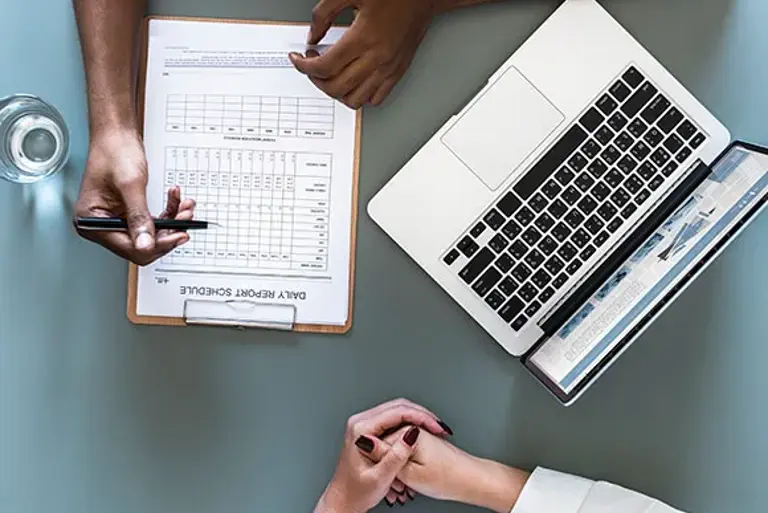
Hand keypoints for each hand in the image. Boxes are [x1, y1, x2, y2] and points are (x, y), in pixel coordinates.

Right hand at [75, 130, 195, 265]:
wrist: (117, 135)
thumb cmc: (115, 152)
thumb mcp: (130, 185)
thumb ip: (138, 217)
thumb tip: (146, 245)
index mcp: (91, 222)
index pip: (128, 248)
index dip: (156, 244)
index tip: (178, 235)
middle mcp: (102, 225)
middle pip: (142, 245)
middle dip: (167, 232)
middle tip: (185, 219)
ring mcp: (115, 220)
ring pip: (151, 234)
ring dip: (172, 221)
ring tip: (184, 206)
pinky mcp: (128, 213)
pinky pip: (152, 222)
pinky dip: (167, 213)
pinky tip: (176, 201)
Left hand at [290, 0, 434, 108]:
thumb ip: (324, 14)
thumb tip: (312, 35)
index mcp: (363, 38)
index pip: (324, 66)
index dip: (304, 66)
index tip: (298, 59)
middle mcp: (377, 58)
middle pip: (336, 87)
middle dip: (316, 80)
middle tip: (311, 66)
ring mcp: (388, 69)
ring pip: (354, 99)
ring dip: (336, 92)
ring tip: (330, 76)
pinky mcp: (397, 73)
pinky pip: (375, 99)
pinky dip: (359, 96)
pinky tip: (352, 82)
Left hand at [314, 398, 452, 512]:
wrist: (344, 500)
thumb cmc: (357, 492)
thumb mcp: (380, 478)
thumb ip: (396, 456)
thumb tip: (412, 434)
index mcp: (360, 430)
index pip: (396, 413)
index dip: (421, 417)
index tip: (436, 427)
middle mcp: (360, 422)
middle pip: (398, 406)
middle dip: (422, 414)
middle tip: (439, 427)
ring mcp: (364, 424)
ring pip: (397, 410)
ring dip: (418, 417)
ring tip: (434, 429)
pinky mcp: (369, 430)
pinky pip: (393, 418)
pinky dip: (410, 422)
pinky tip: (422, 432)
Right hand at [377, 429, 530, 511]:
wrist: (471, 480)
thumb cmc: (448, 478)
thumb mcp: (409, 473)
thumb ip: (385, 456)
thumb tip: (365, 442)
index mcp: (407, 430)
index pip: (375, 440)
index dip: (376, 461)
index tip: (380, 475)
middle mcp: (412, 427)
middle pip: (384, 441)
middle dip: (384, 461)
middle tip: (393, 481)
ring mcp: (418, 432)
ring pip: (394, 447)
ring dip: (394, 464)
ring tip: (402, 482)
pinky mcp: (423, 439)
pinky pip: (403, 450)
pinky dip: (403, 463)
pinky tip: (409, 476)